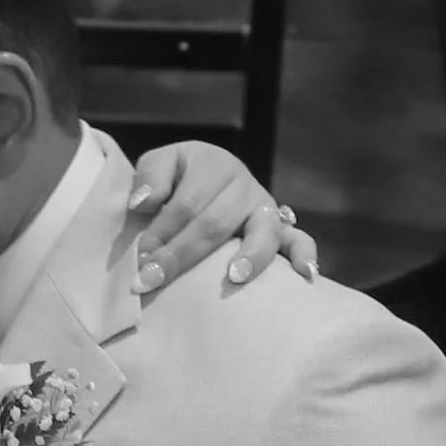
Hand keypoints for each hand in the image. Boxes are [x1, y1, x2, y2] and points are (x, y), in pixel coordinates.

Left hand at [126, 142, 317, 295]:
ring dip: (250, 256)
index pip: (186, 205)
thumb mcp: (159, 164)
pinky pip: (299, 239)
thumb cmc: (177, 177)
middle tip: (153, 281)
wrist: (205, 175)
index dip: (161, 234)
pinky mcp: (281, 228)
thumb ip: (150, 177)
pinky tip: (305, 274)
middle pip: (215, 223)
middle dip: (182, 255)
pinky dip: (304, 254)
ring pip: (263, 231)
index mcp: (212, 164)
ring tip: (234, 278)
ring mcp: (266, 207)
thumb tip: (143, 203)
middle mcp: (244, 184)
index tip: (139, 262)